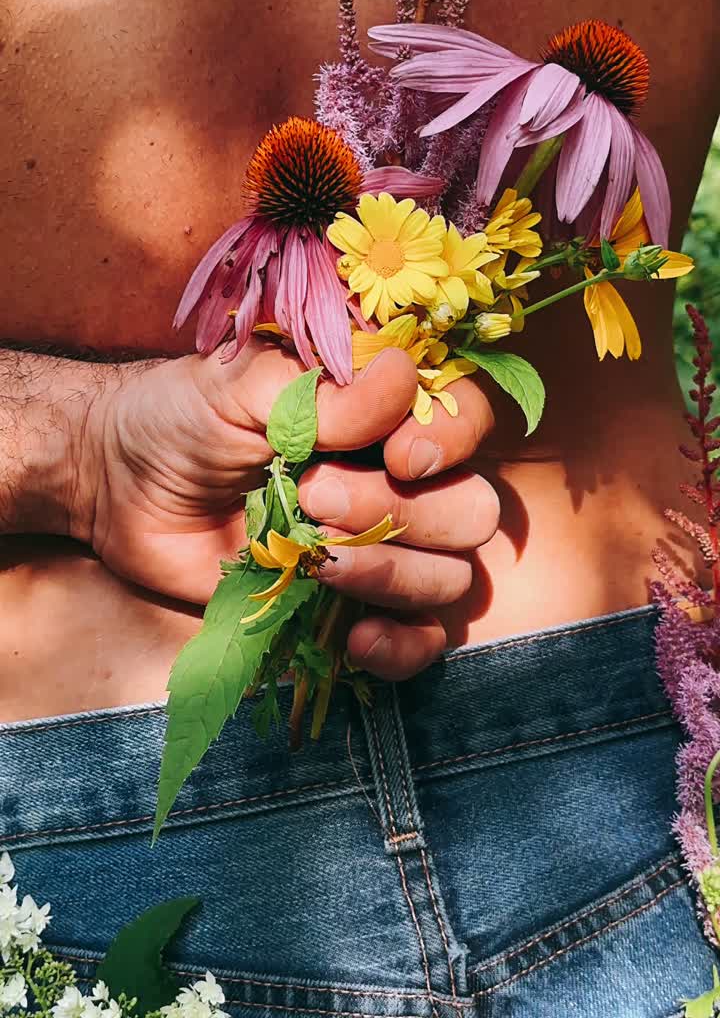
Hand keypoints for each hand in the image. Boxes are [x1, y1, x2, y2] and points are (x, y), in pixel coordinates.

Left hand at [77, 338, 497, 677]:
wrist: (122, 487)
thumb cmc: (183, 417)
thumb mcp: (240, 384)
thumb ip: (320, 389)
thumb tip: (403, 382)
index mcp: (383, 412)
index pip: (468, 417)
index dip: (452, 440)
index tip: (399, 456)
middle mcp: (398, 480)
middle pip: (472, 509)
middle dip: (403, 513)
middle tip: (316, 496)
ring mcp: (380, 547)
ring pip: (451, 576)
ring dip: (391, 572)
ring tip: (315, 558)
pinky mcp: (351, 608)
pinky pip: (421, 641)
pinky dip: (402, 647)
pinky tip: (355, 637)